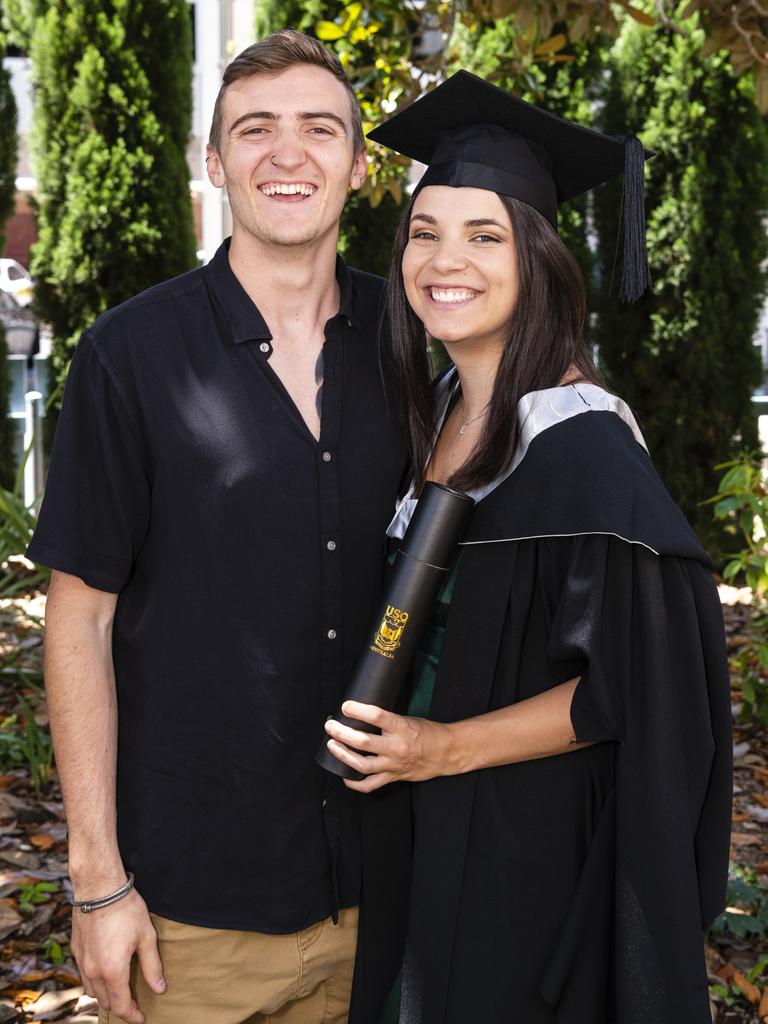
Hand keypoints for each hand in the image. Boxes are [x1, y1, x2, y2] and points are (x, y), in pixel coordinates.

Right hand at [72, 887, 164, 1023]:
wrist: (99, 887)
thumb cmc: (126, 909)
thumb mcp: (146, 937)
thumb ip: (152, 966)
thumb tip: (159, 989)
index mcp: (113, 970)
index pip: (121, 1005)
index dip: (133, 1015)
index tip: (142, 1018)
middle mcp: (94, 971)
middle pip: (106, 1001)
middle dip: (120, 1006)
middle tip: (135, 1004)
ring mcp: (82, 961)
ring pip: (93, 991)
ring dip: (106, 995)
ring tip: (120, 990)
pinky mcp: (76, 951)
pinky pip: (85, 976)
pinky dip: (96, 981)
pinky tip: (106, 972)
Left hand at [324, 700, 452, 791]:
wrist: (445, 753)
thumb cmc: (426, 733)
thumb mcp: (408, 719)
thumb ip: (386, 720)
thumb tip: (360, 714)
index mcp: (402, 728)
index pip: (377, 716)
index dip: (358, 710)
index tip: (345, 706)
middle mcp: (397, 747)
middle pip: (363, 742)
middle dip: (342, 733)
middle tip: (331, 726)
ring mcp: (394, 765)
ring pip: (362, 764)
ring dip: (343, 755)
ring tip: (332, 746)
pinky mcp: (393, 777)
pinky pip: (369, 785)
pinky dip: (354, 782)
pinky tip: (344, 774)